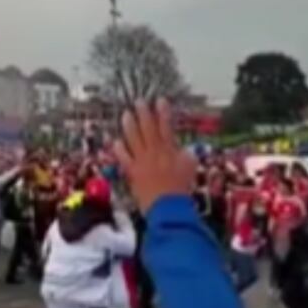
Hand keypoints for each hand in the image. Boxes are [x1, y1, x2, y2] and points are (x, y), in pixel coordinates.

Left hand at [113, 99, 196, 213]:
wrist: (168, 206)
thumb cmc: (182, 188)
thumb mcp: (191, 168)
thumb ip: (187, 156)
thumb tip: (186, 150)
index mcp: (169, 149)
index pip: (166, 126)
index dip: (163, 112)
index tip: (160, 101)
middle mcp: (153, 151)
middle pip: (147, 128)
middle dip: (144, 113)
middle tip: (140, 102)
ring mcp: (141, 160)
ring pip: (133, 138)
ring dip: (129, 125)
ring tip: (126, 114)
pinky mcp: (133, 171)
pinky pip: (124, 157)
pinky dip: (120, 148)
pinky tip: (117, 142)